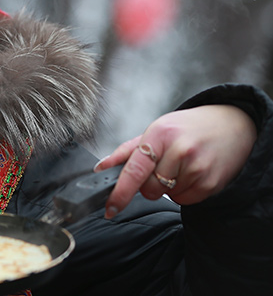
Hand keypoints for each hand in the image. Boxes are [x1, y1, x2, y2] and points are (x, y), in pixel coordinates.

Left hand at [95, 104, 256, 217]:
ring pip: (166, 196)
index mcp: (159, 134)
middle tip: (163, 167)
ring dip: (169, 187)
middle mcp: (179, 150)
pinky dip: (184, 192)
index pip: (134, 170)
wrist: (233, 125)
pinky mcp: (211, 183)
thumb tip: (101, 167)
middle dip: (149, 184)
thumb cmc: (188, 128)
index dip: (120, 192)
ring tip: (183, 165)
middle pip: (148, 188)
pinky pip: (185, 200)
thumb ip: (127, 151)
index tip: (110, 208)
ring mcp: (197, 168)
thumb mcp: (157, 130)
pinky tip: (193, 173)